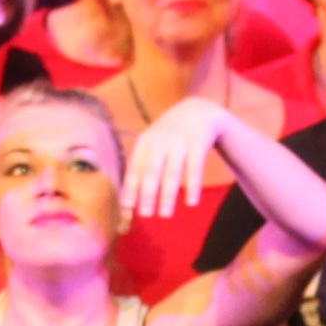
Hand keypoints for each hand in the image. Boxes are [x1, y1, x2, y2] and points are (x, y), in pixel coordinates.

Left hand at [122, 94, 239, 217]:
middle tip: (145, 214)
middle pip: (151, 170)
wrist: (198, 110)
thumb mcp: (152, 144)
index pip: (135, 167)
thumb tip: (126, 205)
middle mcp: (160, 140)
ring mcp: (180, 141)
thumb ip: (141, 168)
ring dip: (167, 195)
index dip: (130, 187)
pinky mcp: (199, 143)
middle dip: (147, 193)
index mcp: (145, 142)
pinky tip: (191, 203)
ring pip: (172, 172)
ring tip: (165, 215)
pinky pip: (195, 168)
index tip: (127, 208)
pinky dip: (192, 186)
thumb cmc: (169, 137)